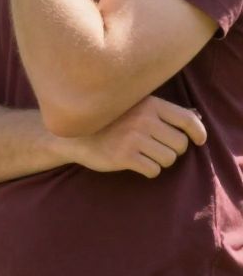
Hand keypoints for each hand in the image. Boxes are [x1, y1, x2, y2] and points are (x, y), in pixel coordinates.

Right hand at [71, 96, 206, 179]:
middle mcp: (144, 119)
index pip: (187, 120)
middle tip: (157, 148)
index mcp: (150, 104)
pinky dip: (148, 170)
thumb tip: (195, 119)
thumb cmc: (111, 121)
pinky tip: (136, 163)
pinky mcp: (124, 156)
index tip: (199, 141)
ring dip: (160, 161)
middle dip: (172, 150)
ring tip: (144, 155)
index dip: (198, 133)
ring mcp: (133, 138)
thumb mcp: (136, 106)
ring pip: (169, 159)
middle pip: (180, 144)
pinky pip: (153, 171)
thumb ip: (162, 112)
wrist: (75, 134)